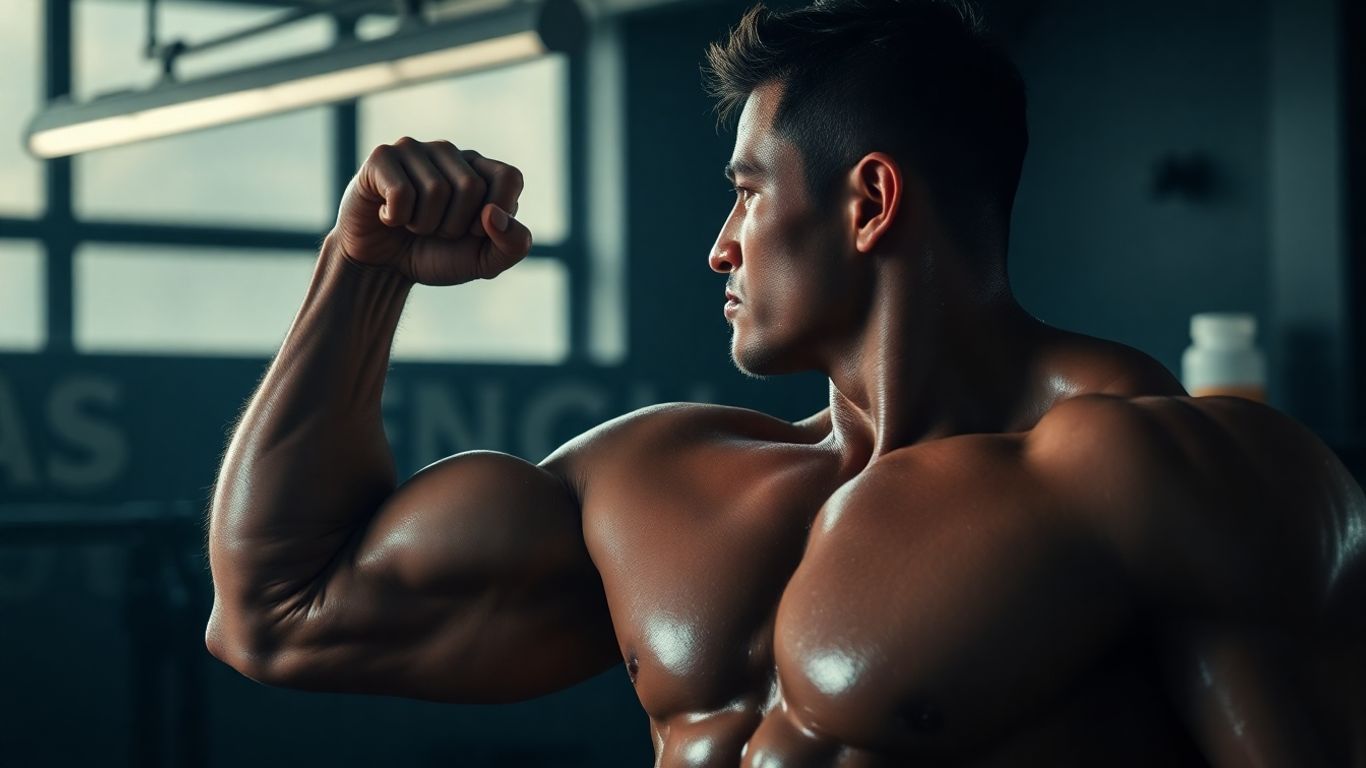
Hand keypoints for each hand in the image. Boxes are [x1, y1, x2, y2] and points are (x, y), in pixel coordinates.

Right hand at [333, 137, 531, 285]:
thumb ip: (513, 245)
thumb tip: (494, 214)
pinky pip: (401, 192)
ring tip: (412, 224)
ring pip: (436, 190)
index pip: (509, 177)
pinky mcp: (382, 157)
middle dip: (454, 226)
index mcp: (480, 171)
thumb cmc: (437, 256)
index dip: (498, 212)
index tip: (476, 232)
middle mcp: (450, 154)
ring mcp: (415, 150)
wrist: (383, 267)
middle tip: (436, 231)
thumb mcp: (485, 262)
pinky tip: (388, 216)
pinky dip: (396, 218)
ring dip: (423, 224)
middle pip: (471, 186)